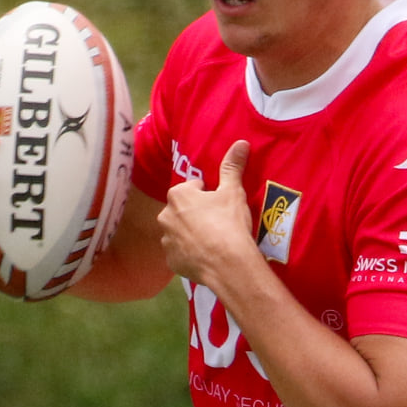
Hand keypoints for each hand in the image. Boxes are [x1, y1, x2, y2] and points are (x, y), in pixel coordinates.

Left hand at [157, 140, 259, 288]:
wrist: (227, 264)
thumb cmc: (228, 223)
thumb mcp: (233, 191)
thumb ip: (232, 167)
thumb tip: (241, 143)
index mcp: (177, 195)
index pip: (192, 188)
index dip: (207, 195)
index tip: (219, 204)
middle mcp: (165, 216)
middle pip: (183, 210)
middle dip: (196, 214)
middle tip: (217, 222)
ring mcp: (166, 240)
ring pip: (179, 232)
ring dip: (191, 234)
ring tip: (212, 240)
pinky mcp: (171, 261)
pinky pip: (180, 253)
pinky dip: (190, 253)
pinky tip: (205, 255)